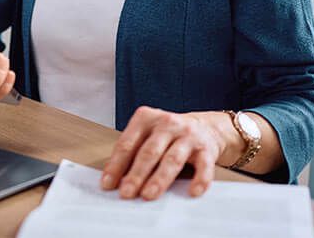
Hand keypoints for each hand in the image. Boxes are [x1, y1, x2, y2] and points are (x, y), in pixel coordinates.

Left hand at [101, 107, 224, 199]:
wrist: (204, 126)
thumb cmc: (168, 134)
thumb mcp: (147, 135)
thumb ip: (133, 152)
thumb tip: (117, 180)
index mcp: (146, 118)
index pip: (127, 144)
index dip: (116, 165)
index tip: (108, 184)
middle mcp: (167, 124)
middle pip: (149, 152)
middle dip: (136, 174)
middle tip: (127, 192)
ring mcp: (187, 135)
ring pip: (172, 159)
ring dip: (159, 179)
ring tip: (149, 195)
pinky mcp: (206, 148)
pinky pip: (203, 166)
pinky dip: (199, 180)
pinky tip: (192, 192)